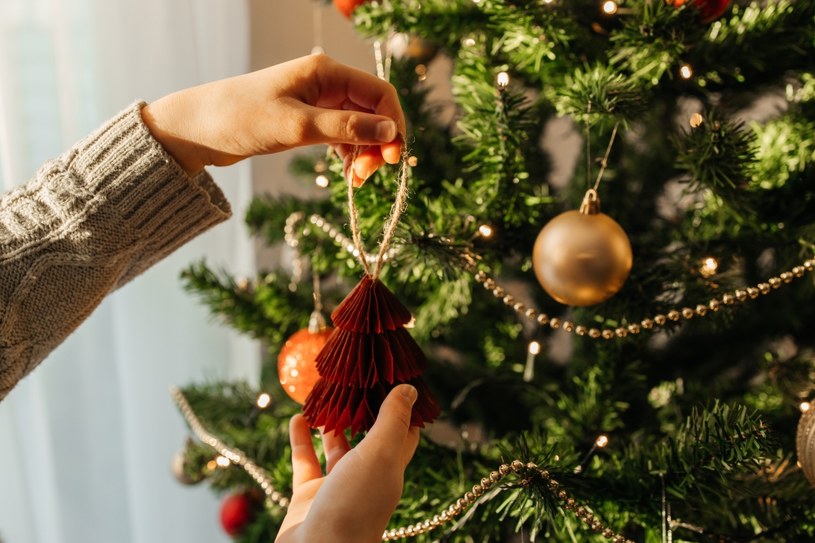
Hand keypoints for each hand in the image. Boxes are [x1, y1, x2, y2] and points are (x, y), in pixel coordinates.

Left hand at [141, 54, 404, 184]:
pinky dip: (349, 154)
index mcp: (327, 72)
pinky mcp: (307, 120)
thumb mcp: (298, 125)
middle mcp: (326, 83)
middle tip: (367, 175)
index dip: (394, 125)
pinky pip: (342, 135)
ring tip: (355, 180)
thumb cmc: (242, 118)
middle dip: (378, 143)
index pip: (380, 93)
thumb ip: (346, 127)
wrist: (198, 129)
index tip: (392, 159)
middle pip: (373, 110)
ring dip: (365, 152)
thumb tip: (391, 131)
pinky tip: (347, 174)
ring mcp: (317, 102)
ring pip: (360, 125)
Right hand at [276, 384, 419, 542]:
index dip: (402, 405)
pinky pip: (306, 460)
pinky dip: (301, 438)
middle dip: (363, 409)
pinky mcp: (310, 496)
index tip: (396, 376)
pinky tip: (298, 417)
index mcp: (391, 468)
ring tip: (326, 393)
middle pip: (368, 436)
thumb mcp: (380, 455)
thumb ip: (392, 421)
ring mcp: (338, 486)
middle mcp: (367, 476)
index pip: (404, 431)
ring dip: (331, 422)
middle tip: (355, 377)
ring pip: (337, 447)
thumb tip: (410, 389)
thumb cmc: (354, 506)